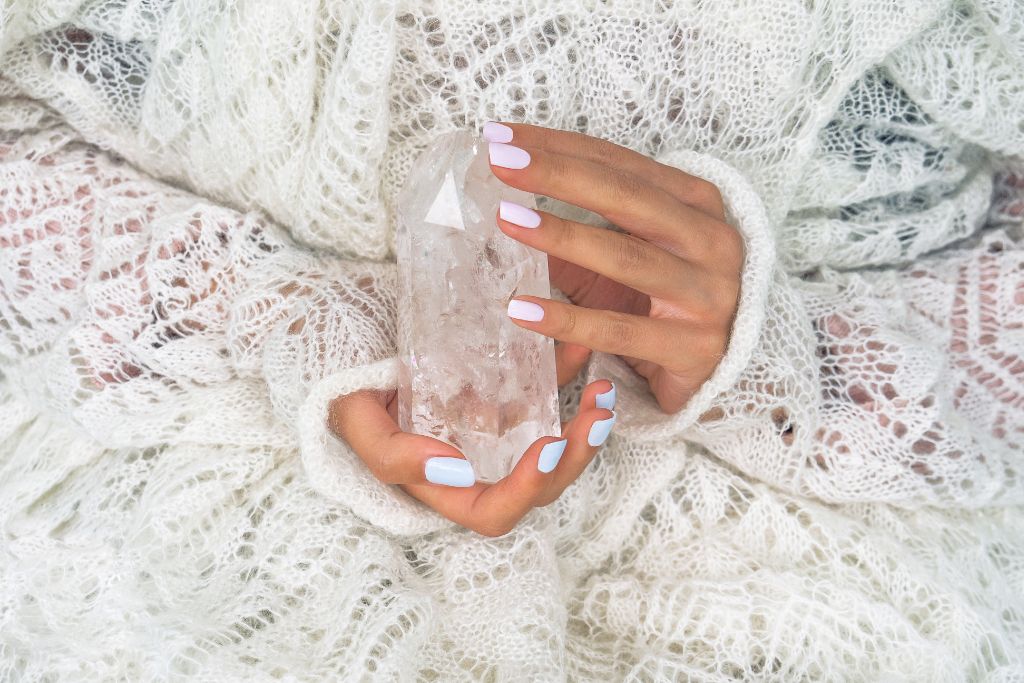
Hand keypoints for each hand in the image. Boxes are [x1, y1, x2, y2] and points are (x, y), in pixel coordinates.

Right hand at [327, 344, 614, 536]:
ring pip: (552, 447)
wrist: (341, 335)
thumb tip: (456, 472)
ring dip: (585, 426)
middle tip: (598, 417)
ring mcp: (491, 431)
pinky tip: (586, 354)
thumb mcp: (355, 421)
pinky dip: (568, 377)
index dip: (528, 490)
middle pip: (538, 486)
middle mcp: (474, 465)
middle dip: (576, 457)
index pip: (492, 512)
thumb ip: (393, 455)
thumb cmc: (346, 385)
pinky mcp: (502, 393)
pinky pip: (543, 395)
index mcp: (442, 486)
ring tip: (604, 395)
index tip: (550, 446)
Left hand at [483, 121, 743, 412]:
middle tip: (501, 160)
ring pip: (626, 258)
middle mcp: (711, 241)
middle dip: (560, 174)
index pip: (620, 164)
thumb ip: (578, 231)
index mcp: (696, 204)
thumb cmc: (664, 301)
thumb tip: (507, 203)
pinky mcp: (694, 349)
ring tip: (506, 219)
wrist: (719, 371)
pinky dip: (567, 320)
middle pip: (628, 197)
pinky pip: (619, 331)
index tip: (502, 136)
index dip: (561, 147)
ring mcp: (708, 295)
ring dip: (562, 236)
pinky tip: (521, 309)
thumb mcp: (624, 255)